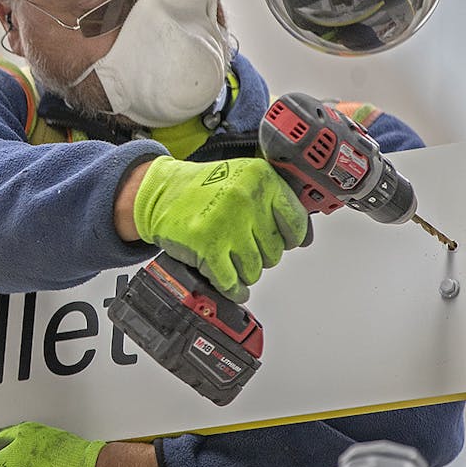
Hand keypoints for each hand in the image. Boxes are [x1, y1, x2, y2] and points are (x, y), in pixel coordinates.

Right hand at [130, 156, 308, 301]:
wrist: (161, 192)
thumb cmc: (204, 187)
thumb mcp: (244, 179)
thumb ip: (276, 202)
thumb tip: (304, 238)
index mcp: (260, 177)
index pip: (296, 222)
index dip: (290, 237)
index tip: (284, 240)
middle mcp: (245, 198)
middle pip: (275, 251)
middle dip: (261, 254)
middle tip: (244, 245)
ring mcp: (226, 223)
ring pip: (255, 269)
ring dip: (245, 271)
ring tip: (232, 259)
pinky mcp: (207, 246)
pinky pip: (231, 282)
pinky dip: (232, 288)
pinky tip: (231, 285)